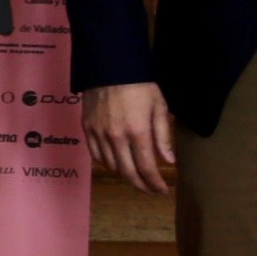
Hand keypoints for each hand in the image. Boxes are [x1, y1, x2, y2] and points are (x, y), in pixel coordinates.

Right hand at [85, 81, 175, 195]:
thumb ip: (163, 135)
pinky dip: (108, 165)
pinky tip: (117, 164)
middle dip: (142, 186)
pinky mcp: (87, 129)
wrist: (109, 65)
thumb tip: (169, 160)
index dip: (155, 184)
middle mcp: (116, 137)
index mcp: (137, 132)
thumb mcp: (158, 106)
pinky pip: (96, 155)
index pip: (147, 168)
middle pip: (128, 173)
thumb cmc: (139, 84)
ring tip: (137, 177)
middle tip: (151, 190)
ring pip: (112, 167)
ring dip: (126, 176)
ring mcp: (99, 134)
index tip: (163, 190)